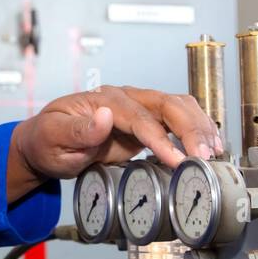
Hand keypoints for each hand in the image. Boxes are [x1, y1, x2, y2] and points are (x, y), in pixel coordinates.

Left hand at [6, 85, 223, 201]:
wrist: (44, 143)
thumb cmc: (45, 140)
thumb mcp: (51, 138)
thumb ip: (77, 130)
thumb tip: (103, 116)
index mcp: (101, 100)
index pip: (138, 116)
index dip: (160, 138)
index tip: (176, 159)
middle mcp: (124, 99)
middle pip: (167, 104)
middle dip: (190, 129)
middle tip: (204, 156)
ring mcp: (137, 109)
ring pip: (178, 107)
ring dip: (199, 127)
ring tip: (213, 152)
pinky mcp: (145, 123)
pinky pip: (177, 119)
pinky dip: (196, 129)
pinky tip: (208, 146)